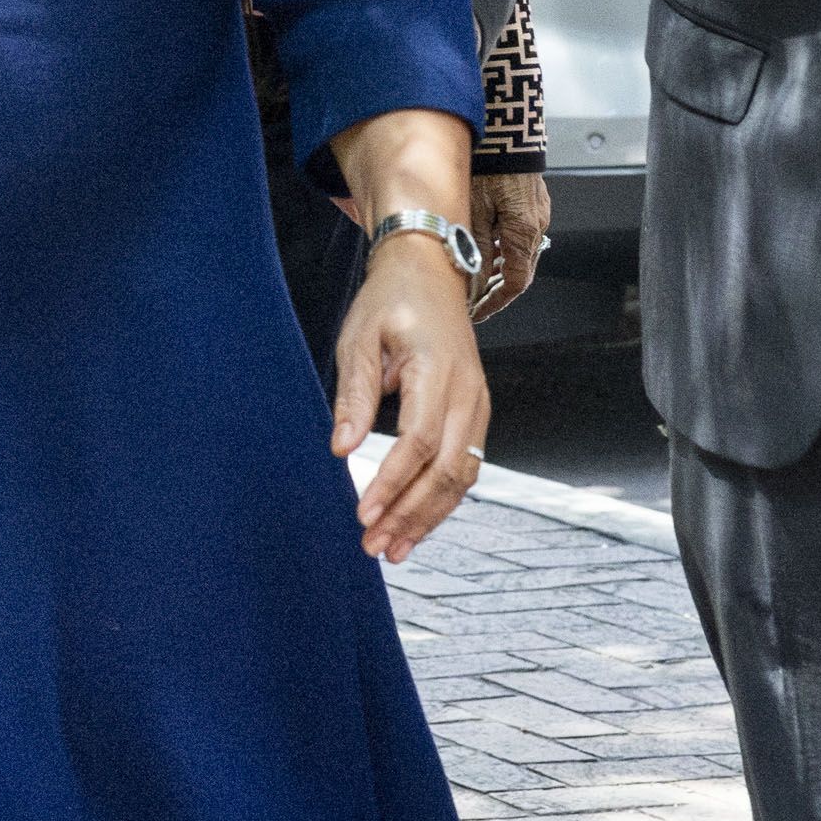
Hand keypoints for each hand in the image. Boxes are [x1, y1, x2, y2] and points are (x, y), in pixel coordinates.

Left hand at [333, 234, 492, 562]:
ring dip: (429, 517)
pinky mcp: (476, 414)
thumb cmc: (391, 300)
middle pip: (447, 470)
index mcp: (438, 370)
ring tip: (394, 549)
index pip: (418, 441)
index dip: (392, 482)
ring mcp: (479, 404)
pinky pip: (466, 466)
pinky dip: (442, 500)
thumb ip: (354, 394)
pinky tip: (416, 523)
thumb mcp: (359, 337)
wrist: (430, 271)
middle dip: (411, 514)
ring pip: (463, 476)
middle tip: (374, 545)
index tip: (364, 514)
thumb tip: (341, 449)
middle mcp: (468, 392)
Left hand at [473, 172, 552, 318]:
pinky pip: (520, 233)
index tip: (476, 311)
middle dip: (495, 288)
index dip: (494, 302)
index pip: (514, 283)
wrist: (509, 128)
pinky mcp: (535, 202)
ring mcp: (539, 213)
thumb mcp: (474, 209)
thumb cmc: (489, 164)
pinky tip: (484, 243)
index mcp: (524, 232)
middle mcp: (538, 226)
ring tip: (472, 272)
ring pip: (519, 252)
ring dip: (498, 266)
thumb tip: (470, 285)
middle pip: (519, 270)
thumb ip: (474, 249)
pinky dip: (503, 246)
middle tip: (471, 298)